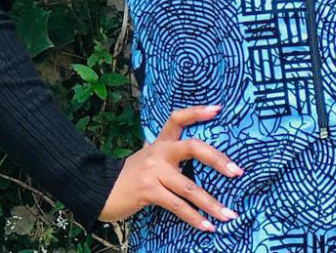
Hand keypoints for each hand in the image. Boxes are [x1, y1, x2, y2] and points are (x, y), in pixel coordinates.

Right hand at [97, 104, 243, 230]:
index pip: (178, 119)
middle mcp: (158, 153)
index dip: (197, 112)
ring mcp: (153, 172)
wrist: (99, 190)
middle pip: (192, 147)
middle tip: (237, 171)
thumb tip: (196, 159)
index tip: (218, 109)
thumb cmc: (129, 177)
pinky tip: (207, 226)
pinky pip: (177, 205)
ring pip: (188, 187)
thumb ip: (168, 158)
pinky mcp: (148, 191)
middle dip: (217, 159)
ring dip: (211, 203)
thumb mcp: (148, 160)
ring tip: (228, 214)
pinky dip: (194, 217)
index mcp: (160, 143)